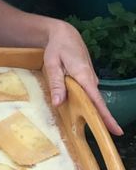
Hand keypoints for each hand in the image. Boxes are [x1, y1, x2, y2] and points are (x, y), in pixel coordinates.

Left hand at [43, 19, 122, 135]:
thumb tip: (58, 103)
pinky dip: (87, 102)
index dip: (106, 116)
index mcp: (84, 77)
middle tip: (107, 136)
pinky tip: (82, 111)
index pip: (97, 100)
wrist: (64, 34)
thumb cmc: (58, 48)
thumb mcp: (52, 64)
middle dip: (103, 119)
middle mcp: (91, 79)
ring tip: (97, 128)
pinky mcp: (86, 78)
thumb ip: (56, 84)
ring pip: (92, 98)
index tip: (116, 130)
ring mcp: (90, 79)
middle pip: (98, 103)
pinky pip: (88, 93)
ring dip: (94, 111)